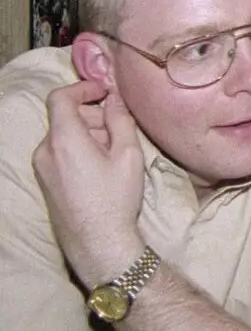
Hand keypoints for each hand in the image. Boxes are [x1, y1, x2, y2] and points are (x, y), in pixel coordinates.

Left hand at [31, 80, 146, 284]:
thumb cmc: (115, 198)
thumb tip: (115, 98)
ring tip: (114, 152)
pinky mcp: (44, 181)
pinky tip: (101, 167)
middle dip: (92, 115)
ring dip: (87, 134)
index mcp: (64, 139)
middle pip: (65, 117)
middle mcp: (45, 150)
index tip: (104, 92)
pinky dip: (79, 149)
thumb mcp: (128, 155)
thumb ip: (120, 120)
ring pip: (63, 136)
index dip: (82, 88)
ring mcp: (41, 167)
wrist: (98, 242)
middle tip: (120, 128)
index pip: (60, 98)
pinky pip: (59, 153)